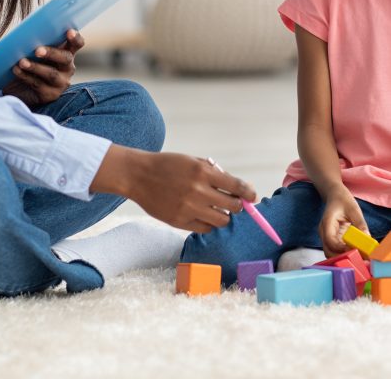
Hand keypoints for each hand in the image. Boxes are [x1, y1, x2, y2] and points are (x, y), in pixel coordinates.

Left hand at [2, 29, 83, 108]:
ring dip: (36, 67)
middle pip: (66, 58)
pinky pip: (38, 84)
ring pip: (52, 74)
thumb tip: (28, 32)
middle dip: (52, 53)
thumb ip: (37, 41)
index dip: (75, 38)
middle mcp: (68, 67)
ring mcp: (61, 82)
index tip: (69, 32)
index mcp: (67, 52)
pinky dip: (26, 76)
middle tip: (37, 50)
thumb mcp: (34, 51)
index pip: (77, 44)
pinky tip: (16, 70)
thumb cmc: (29, 62)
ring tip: (22, 62)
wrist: (18, 87)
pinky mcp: (51, 94)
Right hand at [90, 145, 256, 232]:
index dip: (249, 193)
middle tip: (234, 203)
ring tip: (216, 209)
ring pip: (222, 221)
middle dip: (237, 205)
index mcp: (203, 172)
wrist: (138, 175)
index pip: (237, 186)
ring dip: (223, 215)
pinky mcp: (180, 222)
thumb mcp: (192, 161)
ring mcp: (189, 208)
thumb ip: (215, 173)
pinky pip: (205, 229)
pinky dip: (208, 223)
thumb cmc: (168, 165)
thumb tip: (238, 189)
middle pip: (233, 207)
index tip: (252, 196)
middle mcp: (198, 191)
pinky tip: (203, 215)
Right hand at [319, 185, 368, 255]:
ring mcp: (326, 236)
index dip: (341, 249)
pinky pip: (336, 250)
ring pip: (331, 253)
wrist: (335, 195)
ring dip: (343, 256)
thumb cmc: (342, 200)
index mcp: (327, 223)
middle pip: (328, 251)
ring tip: (357, 254)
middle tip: (357, 256)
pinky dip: (344, 253)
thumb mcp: (353, 209)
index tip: (355, 250)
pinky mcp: (332, 239)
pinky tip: (355, 251)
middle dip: (342, 257)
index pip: (330, 241)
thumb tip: (366, 237)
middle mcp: (324, 232)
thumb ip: (359, 223)